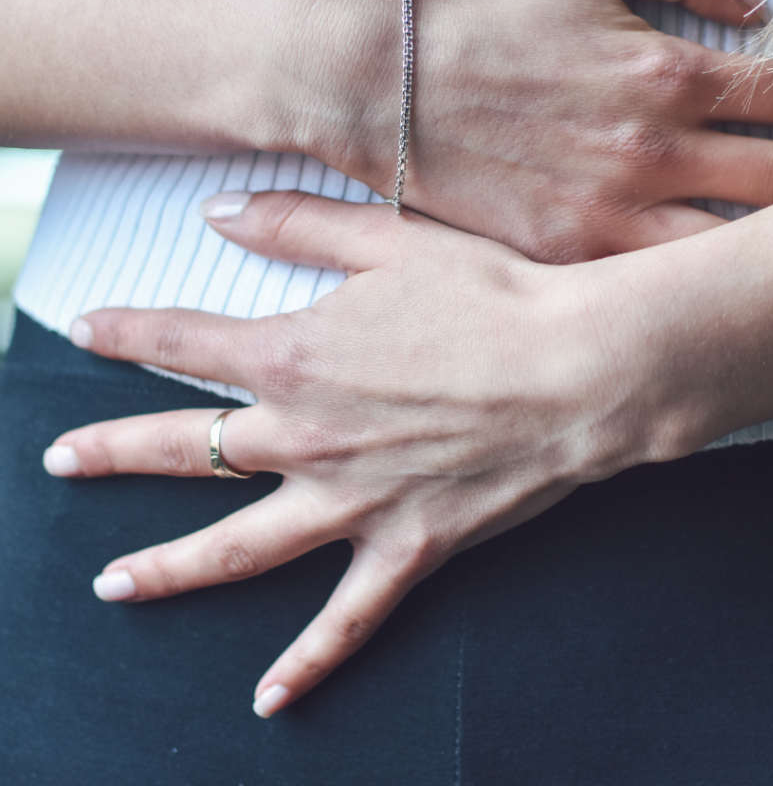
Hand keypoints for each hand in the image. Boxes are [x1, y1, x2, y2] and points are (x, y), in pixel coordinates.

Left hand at [44, 191, 686, 715]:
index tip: (87, 328)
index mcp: (297, 357)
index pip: (182, 340)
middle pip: (185, 450)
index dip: (126, 330)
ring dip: (167, 568)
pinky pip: (347, 617)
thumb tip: (217, 211)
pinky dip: (308, 660)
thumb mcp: (391, 240)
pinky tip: (270, 695)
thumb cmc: (491, 297)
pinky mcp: (408, 545)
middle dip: (113, 452)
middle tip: (61, 462)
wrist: (577, 370)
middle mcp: (306, 438)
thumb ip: (296, 225)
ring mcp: (352, 502)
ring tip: (115, 585)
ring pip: (237, 547)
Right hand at [311, 0, 772, 261]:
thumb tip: (754, 0)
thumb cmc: (471, 7)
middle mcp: (651, 151)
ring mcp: (609, 213)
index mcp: (664, 71)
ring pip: (732, 245)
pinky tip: (728, 293)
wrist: (372, 77)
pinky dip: (702, 286)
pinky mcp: (564, 255)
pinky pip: (654, 280)